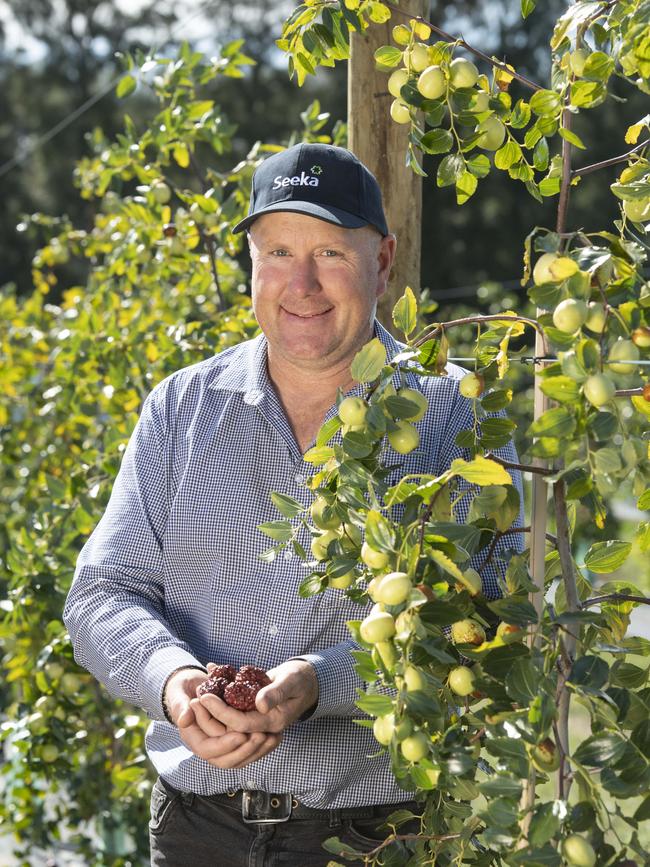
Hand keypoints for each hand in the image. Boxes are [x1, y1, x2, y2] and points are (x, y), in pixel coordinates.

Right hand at [164, 667, 280, 768]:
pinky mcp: (233, 740)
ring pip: (240, 758)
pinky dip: (262, 747)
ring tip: (272, 737)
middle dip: (245, 750)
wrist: (190, 686)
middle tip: (261, 736)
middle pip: (226, 760)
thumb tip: (184, 720)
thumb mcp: (179, 693)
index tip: (241, 734)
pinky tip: (276, 736)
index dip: (225, 744)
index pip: (208, 750)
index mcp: (192, 737)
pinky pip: (248, 751)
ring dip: (257, 750)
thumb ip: (180, 706)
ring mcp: (221, 744)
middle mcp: (207, 745)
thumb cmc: (183, 688)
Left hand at [199, 658, 318, 735]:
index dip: (221, 712)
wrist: (305, 680)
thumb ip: (276, 693)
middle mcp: (264, 726)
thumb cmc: (300, 678)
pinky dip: (221, 702)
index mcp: (274, 722)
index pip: (241, 723)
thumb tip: (261, 704)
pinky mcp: (253, 714)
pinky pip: (234, 713)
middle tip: (195, 697)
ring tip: (197, 694)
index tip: (205, 696)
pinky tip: (210, 686)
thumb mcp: (290, 681)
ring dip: (213, 711)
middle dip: (211, 714)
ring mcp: (258, 721)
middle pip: (231, 727)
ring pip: (230, 723)